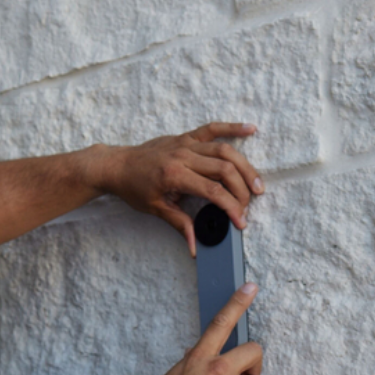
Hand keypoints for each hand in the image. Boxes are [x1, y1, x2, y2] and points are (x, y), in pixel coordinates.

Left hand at [98, 123, 262, 256]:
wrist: (116, 166)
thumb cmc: (133, 188)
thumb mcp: (155, 209)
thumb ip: (179, 224)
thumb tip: (195, 247)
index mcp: (174, 175)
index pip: (213, 191)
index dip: (231, 207)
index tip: (240, 222)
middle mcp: (182, 156)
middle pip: (224, 170)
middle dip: (241, 190)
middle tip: (248, 206)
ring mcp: (185, 144)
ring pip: (224, 150)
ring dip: (245, 167)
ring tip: (257, 185)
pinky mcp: (185, 137)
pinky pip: (212, 129)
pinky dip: (232, 127)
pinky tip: (251, 129)